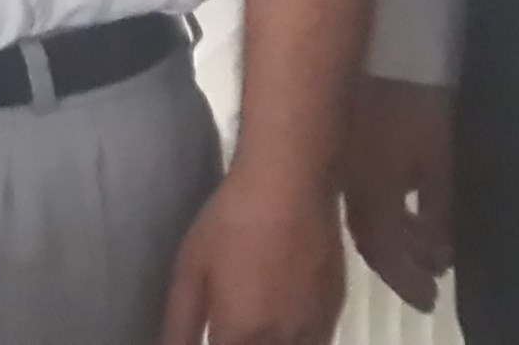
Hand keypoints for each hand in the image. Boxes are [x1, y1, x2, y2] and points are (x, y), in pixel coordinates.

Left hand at [158, 172, 345, 344]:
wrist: (291, 188)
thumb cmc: (231, 224)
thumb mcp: (190, 270)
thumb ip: (181, 321)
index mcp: (240, 334)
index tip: (209, 335)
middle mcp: (282, 341)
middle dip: (239, 344)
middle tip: (225, 327)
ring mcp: (316, 328)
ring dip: (269, 344)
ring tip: (251, 325)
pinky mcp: (336, 310)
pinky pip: (316, 342)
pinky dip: (296, 339)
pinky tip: (280, 319)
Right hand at [341, 78, 454, 311]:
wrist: (383, 35)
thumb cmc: (419, 97)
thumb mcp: (440, 158)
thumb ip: (438, 210)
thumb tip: (437, 255)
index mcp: (368, 190)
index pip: (381, 250)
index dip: (406, 277)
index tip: (429, 297)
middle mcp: (344, 180)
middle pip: (368, 233)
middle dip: (398, 257)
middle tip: (427, 271)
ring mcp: (340, 156)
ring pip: (361, 207)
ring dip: (391, 229)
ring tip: (419, 237)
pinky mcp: (342, 134)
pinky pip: (357, 182)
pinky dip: (383, 199)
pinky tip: (403, 199)